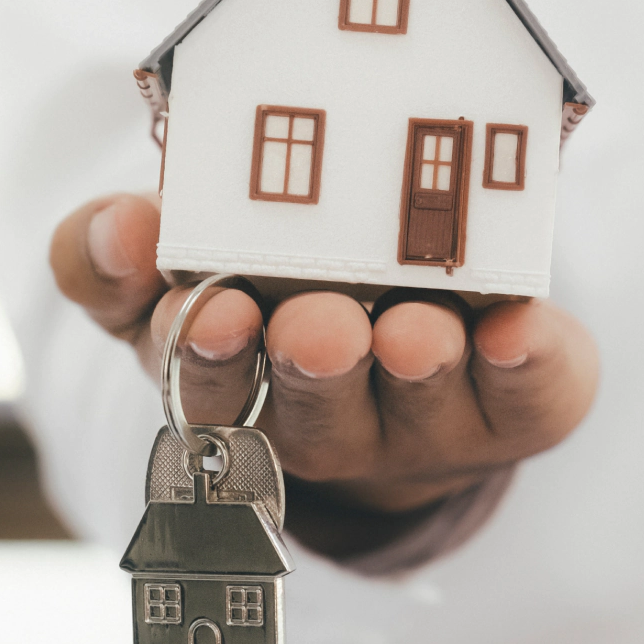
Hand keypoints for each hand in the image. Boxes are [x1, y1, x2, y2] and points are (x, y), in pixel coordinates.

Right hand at [51, 192, 598, 556]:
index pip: (197, 372)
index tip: (206, 303)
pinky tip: (518, 332)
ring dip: (414, 367)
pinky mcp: (511, 409)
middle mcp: (324, 414)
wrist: (426, 365)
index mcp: (237, 371)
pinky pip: (523, 397)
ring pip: (414, 401)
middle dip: (312, 368)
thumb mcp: (199, 261)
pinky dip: (522, 364)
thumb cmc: (298, 291)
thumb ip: (135, 248)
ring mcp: (420, 421)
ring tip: (414, 333)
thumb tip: (120, 222)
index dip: (195, 345)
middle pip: (309, 407)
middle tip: (315, 326)